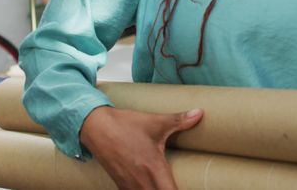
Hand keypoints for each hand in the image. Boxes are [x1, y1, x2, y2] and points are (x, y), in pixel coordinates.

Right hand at [80, 106, 202, 189]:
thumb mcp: (155, 122)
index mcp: (154, 168)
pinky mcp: (121, 185)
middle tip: (175, 185)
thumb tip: (199, 113)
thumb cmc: (126, 125)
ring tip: (165, 186)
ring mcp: (130, 185)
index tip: (191, 188)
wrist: (96, 127)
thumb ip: (180, 121)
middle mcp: (142, 181)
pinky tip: (151, 187)